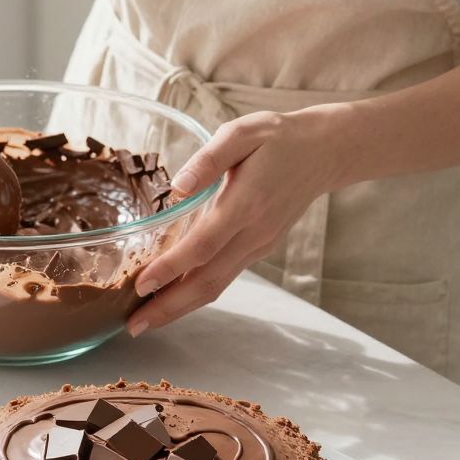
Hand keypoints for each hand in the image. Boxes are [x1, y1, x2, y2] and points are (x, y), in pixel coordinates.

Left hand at [129, 110, 337, 335]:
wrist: (324, 152)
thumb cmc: (278, 138)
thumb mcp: (242, 133)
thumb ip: (209, 159)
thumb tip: (177, 186)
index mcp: (245, 204)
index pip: (203, 246)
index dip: (171, 268)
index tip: (141, 285)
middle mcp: (254, 233)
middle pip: (208, 280)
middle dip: (169, 307)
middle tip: (134, 326)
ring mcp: (259, 245)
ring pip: (217, 285)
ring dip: (181, 306)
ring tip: (147, 320)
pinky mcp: (261, 248)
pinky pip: (225, 276)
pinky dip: (198, 292)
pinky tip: (174, 296)